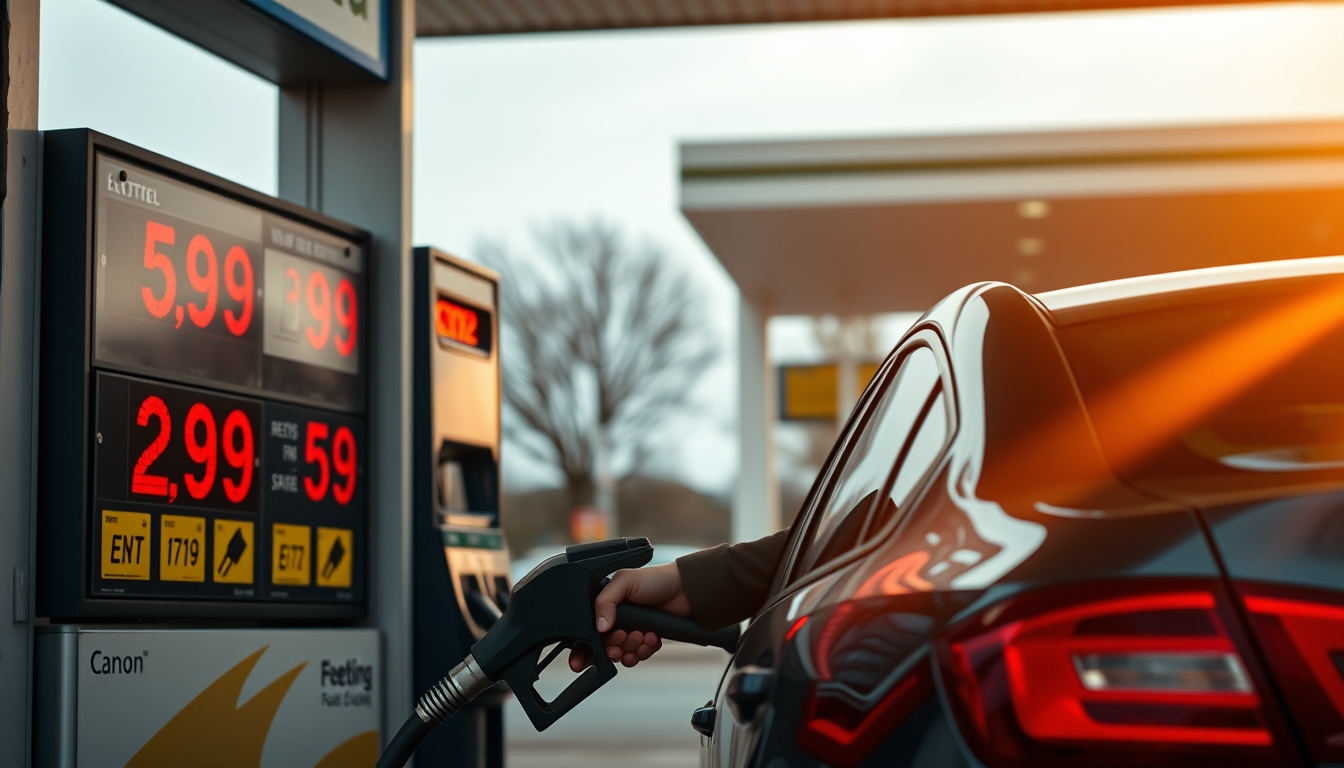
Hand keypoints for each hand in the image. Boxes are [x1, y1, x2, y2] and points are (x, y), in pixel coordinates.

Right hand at [569, 562, 691, 670]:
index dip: (589, 645)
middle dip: (614, 646)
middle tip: (623, 638)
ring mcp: (632, 631)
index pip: (592, 630)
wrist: (686, 590)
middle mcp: (618, 620)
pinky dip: (644, 651)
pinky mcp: (647, 640)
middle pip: (606, 646)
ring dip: (630, 649)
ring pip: (623, 653)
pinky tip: (651, 638)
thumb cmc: (656, 579)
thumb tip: (599, 626)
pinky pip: (640, 655)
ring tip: (640, 635)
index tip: (590, 654)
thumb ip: (605, 601)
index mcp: (608, 605)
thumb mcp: (625, 582)